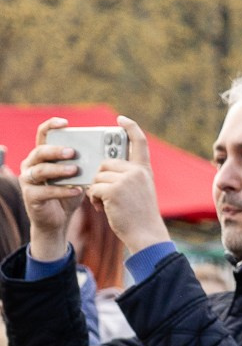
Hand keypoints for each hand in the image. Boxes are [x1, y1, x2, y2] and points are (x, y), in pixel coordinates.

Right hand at [18, 118, 83, 262]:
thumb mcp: (78, 177)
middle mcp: (31, 164)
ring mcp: (28, 180)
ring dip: (59, 170)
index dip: (51, 126)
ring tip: (75, 171)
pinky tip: (77, 191)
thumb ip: (85, 165)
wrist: (57, 221)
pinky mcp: (30, 196)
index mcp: (42, 155)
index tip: (65, 123)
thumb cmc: (68, 194)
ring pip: (40, 170)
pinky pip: (45, 191)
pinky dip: (62, 191)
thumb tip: (109, 154)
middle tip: (72, 152)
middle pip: (40, 151)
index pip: (43, 135)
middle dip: (56, 151)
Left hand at [88, 118, 166, 259]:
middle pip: (106, 163)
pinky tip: (102, 209)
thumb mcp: (139, 191)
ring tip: (105, 205)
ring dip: (96, 191)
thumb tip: (102, 167)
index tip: (121, 118)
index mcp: (144, 171)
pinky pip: (93, 187)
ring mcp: (126, 180)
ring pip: (97, 176)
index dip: (130, 127)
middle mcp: (137, 172)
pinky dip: (93, 199)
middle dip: (101, 178)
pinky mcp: (114, 190)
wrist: (146, 236)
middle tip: (106, 194)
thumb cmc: (140, 217)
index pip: (139, 142)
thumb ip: (127, 176)